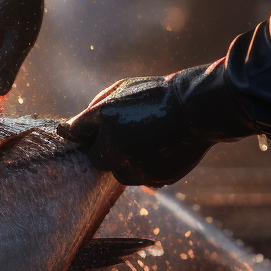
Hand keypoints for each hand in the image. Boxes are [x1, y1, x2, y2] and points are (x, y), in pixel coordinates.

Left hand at [58, 76, 217, 186]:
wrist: (200, 109)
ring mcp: (137, 169)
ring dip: (125, 161)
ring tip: (145, 140)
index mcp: (105, 122)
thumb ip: (92, 112)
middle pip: (97, 159)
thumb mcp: (120, 90)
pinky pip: (142, 178)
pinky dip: (146, 167)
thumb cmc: (157, 95)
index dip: (78, 132)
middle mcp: (117, 150)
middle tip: (122, 133)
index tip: (78, 130)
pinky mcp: (156, 180)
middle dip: (104, 149)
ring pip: (120, 173)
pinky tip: (158, 149)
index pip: (74, 133)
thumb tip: (69, 131)